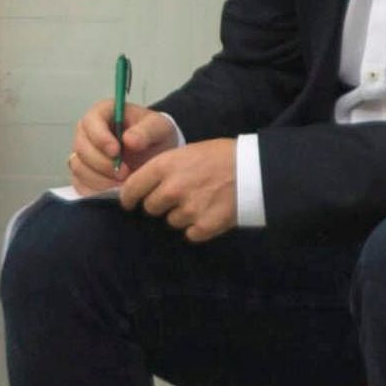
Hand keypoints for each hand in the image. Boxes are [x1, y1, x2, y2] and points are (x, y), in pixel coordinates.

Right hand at [69, 99, 175, 192]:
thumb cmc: (156, 136)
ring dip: (100, 178)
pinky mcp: (83, 174)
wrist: (157, 156)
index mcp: (103, 113)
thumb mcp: (160, 127)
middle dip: (102, 163)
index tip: (116, 151)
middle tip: (124, 173)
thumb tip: (128, 140)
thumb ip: (147, 131)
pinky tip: (114, 191)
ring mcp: (83, 154)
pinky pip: (79, 184)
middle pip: (82, 147)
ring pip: (79, 167)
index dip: (100, 137)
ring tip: (123, 183)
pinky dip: (96, 190)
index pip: (91, 122)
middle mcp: (88, 132)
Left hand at [119, 137, 237, 241]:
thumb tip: (146, 187)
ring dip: (182, 216)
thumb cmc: (223, 156)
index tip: (130, 202)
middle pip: (151, 208)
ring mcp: (188, 209)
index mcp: (166, 166)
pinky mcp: (204, 226)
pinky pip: (191, 234)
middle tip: (179, 197)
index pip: (132, 188)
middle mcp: (172, 188)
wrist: (257, 169)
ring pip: (172, 221)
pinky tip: (211, 213)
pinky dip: (199, 227)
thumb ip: (166, 169)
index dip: (129, 197)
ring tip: (202, 202)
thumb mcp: (188, 152)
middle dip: (161, 205)